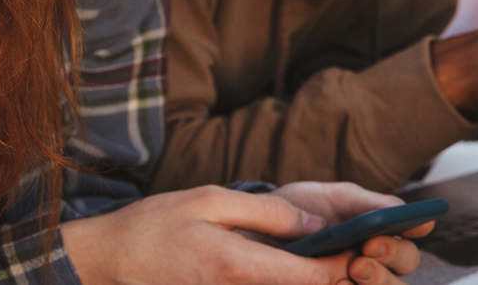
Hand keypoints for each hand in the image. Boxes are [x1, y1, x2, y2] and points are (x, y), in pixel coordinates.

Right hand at [62, 185, 412, 284]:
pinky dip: (291, 284)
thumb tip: (316, 225)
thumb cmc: (155, 226)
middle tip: (360, 251)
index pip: (314, 277)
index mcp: (239, 265)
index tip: (365, 241)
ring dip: (315, 280)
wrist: (113, 262)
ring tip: (332, 257)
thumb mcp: (208, 200)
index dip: (347, 262)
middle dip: (339, 276)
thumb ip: (266, 213)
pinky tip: (295, 267)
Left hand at [274, 182, 430, 280]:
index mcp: (380, 236)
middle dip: (392, 256)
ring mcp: (359, 281)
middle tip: (368, 247)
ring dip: (378, 279)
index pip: (409, 242)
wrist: (260, 228)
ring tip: (354, 267)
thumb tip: (402, 210)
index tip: (411, 224)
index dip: (414, 232)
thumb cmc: (301, 210)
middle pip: (405, 267)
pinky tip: (338, 281)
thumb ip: (364, 203)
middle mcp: (376, 264)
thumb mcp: (329, 199)